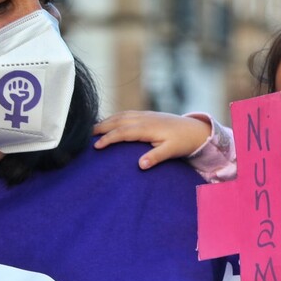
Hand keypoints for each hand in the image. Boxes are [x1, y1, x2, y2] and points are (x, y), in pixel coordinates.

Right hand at [93, 111, 210, 168]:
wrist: (194, 129)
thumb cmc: (182, 142)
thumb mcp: (171, 152)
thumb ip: (155, 157)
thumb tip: (140, 165)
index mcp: (146, 128)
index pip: (122, 133)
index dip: (108, 139)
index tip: (96, 147)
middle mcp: (143, 119)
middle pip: (117, 121)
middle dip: (101, 127)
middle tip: (85, 136)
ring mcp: (145, 115)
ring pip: (121, 116)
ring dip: (106, 121)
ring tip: (93, 129)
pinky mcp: (147, 115)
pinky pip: (127, 114)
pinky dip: (115, 117)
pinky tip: (110, 122)